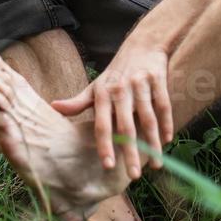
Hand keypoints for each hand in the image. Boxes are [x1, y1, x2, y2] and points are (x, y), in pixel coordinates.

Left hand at [51, 38, 173, 178]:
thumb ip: (78, 102)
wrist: (143, 44)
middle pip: (126, 126)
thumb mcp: (96, 86)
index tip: (107, 166)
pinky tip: (167, 140)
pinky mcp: (158, 80)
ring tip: (156, 165)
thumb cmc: (117, 71)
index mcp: (103, 94)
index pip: (102, 124)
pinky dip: (166, 123)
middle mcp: (121, 89)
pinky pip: (163, 106)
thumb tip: (53, 107)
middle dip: (130, 152)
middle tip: (133, 177)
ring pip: (148, 119)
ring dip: (152, 143)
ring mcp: (140, 84)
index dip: (104, 145)